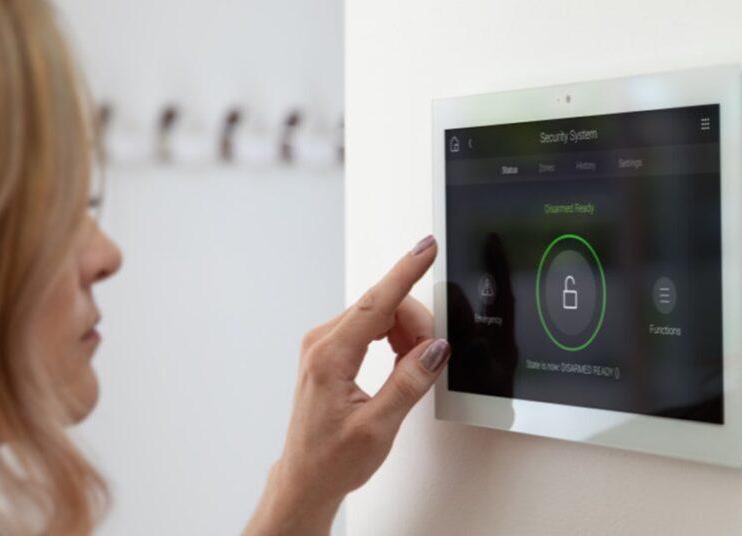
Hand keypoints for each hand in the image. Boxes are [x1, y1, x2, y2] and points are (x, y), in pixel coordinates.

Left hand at [244, 235, 449, 535]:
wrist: (306, 478)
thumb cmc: (332, 459)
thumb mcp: (379, 427)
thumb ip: (409, 383)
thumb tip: (435, 349)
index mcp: (330, 358)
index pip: (375, 302)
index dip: (406, 272)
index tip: (426, 249)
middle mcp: (321, 343)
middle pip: (381, 305)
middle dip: (415, 324)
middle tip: (430, 358)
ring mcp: (323, 344)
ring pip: (378, 314)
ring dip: (405, 333)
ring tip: (411, 369)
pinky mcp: (330, 350)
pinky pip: (369, 327)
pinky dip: (393, 339)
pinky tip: (401, 363)